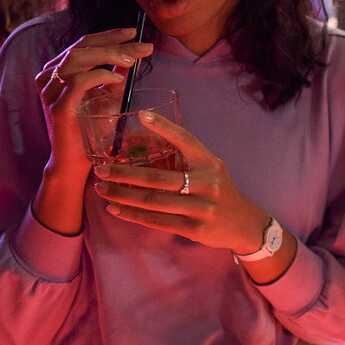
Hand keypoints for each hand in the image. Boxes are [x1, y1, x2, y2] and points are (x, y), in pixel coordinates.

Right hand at [36, 27, 153, 182]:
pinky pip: (78, 82)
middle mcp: (49, 76)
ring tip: (132, 59)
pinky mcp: (57, 107)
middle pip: (82, 47)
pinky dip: (100, 75)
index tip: (135, 32)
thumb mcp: (107, 96)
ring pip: (78, 59)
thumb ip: (116, 75)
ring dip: (109, 56)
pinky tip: (117, 78)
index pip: (84, 43)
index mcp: (58, 70)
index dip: (110, 35)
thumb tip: (134, 54)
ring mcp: (50, 90)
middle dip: (114, 43)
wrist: (75, 162)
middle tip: (142, 44)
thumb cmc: (91, 128)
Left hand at [91, 110, 273, 253]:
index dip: (164, 127)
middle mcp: (207, 184)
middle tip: (100, 170)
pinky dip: (133, 215)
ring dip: (123, 195)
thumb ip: (186, 160)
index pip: (186, 140)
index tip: (142, 116)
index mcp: (210, 163)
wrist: (244, 224)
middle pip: (158, 179)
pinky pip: (157, 221)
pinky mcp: (194, 228)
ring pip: (154, 201)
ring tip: (101, 189)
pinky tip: (115, 208)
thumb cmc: (219, 192)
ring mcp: (201, 208)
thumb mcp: (211, 170)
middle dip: (124, 174)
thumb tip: (145, 146)